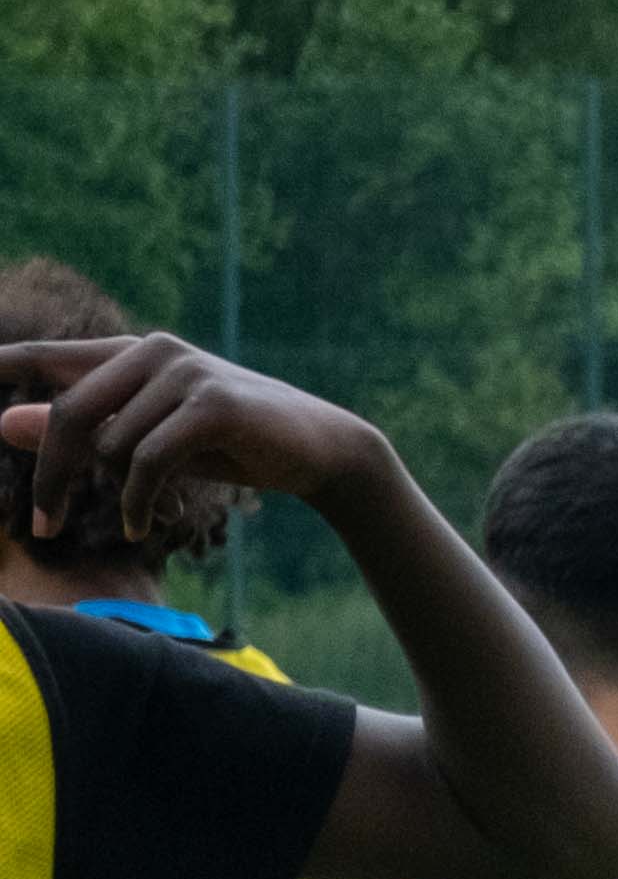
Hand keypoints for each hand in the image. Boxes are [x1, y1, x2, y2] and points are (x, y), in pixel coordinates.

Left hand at [0, 334, 398, 546]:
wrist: (324, 449)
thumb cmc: (235, 443)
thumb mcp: (154, 438)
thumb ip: (86, 430)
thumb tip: (4, 422)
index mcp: (133, 352)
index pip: (46, 356)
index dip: (1, 364)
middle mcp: (154, 351)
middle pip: (70, 414)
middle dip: (51, 477)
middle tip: (40, 526)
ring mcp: (185, 373)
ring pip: (111, 444)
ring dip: (117, 496)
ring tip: (136, 518)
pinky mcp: (213, 405)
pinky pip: (148, 460)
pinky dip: (139, 502)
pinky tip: (143, 527)